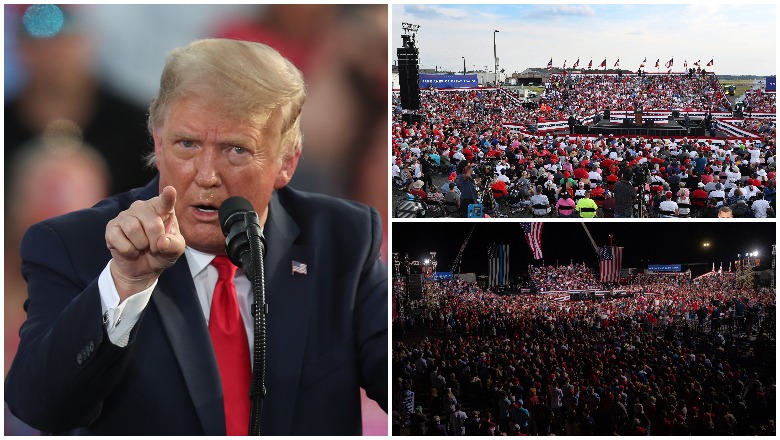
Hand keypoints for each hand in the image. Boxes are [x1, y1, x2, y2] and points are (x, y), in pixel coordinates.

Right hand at [105, 186, 185, 300]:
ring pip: (133, 229)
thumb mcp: (174, 250)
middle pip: (152, 224)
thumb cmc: (161, 252)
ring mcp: (125, 215)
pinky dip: (129, 251)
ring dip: (141, 245)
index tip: (170, 190)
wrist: (142, 267)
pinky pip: (120, 240)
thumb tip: (162, 242)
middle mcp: (142, 207)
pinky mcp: (111, 227)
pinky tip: (131, 250)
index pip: (165, 202)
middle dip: (156, 241)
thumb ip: (174, 245)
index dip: (167, 197)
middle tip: (155, 247)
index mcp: (161, 209)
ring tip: (142, 247)